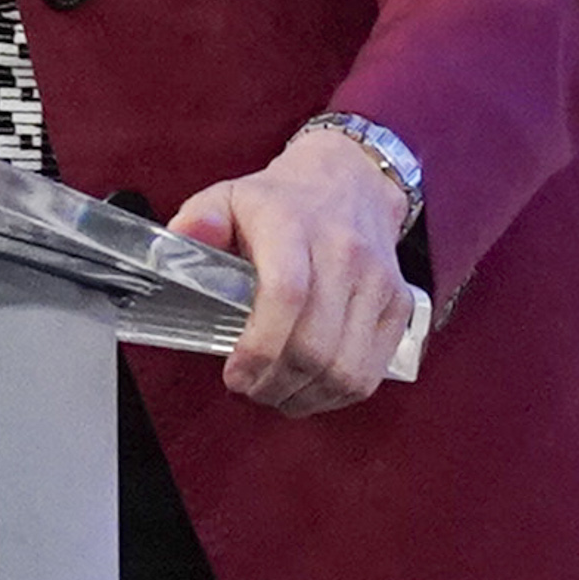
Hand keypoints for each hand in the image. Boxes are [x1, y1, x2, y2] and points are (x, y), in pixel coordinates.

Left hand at [172, 129, 415, 416]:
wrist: (351, 182)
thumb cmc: (280, 201)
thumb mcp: (228, 196)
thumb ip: (198, 220)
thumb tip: (180, 241)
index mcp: (292, 225)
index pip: (286, 295)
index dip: (260, 348)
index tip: (234, 374)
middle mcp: (343, 252)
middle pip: (316, 345)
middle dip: (276, 384)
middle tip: (249, 389)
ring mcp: (377, 282)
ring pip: (347, 368)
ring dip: (306, 397)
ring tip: (276, 394)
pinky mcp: (399, 305)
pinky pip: (371, 371)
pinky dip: (337, 394)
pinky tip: (309, 389)